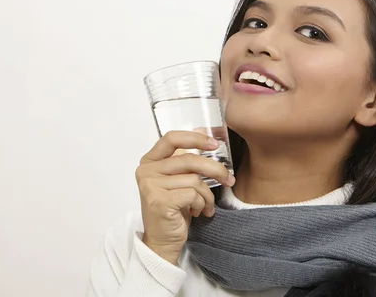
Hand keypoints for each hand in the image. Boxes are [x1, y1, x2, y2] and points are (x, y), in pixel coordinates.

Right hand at [135, 130, 235, 264]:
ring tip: (205, 205)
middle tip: (229, 179)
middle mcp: (146, 171)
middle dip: (215, 170)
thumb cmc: (173, 210)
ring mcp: (150, 186)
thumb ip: (186, 160)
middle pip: (189, 160)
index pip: (171, 138)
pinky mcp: (159, 201)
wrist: (162, 241)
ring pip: (194, 179)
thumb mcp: (178, 180)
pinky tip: (197, 212)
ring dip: (207, 195)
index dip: (195, 138)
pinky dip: (201, 204)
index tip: (214, 144)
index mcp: (149, 161)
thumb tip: (206, 133)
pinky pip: (193, 194)